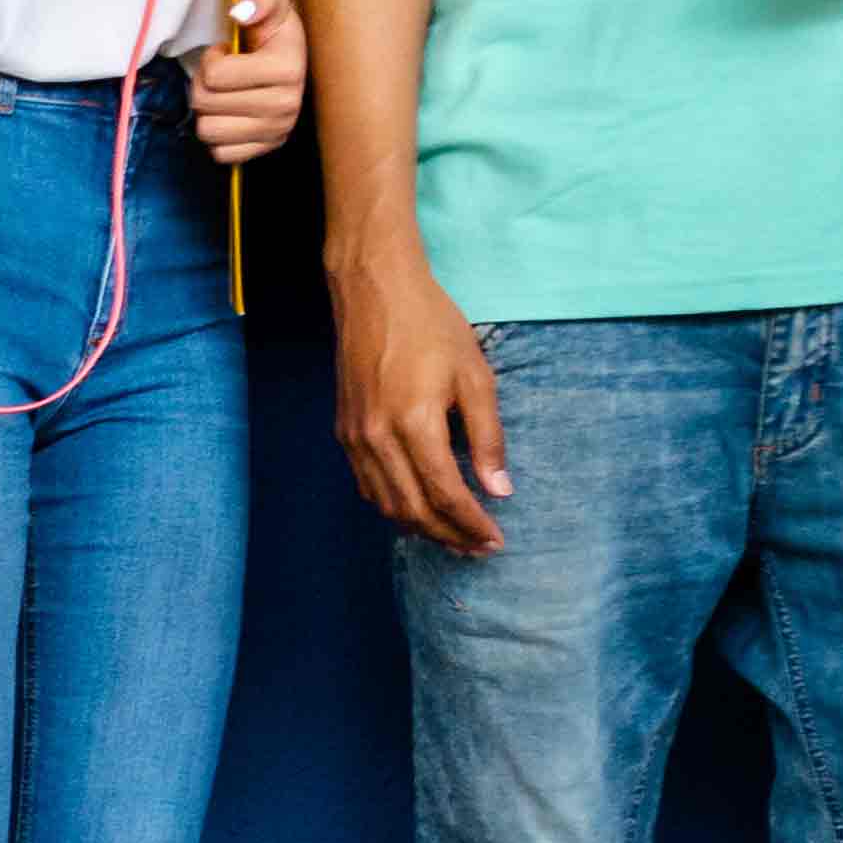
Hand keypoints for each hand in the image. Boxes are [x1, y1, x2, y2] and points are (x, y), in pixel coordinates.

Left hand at [187, 0, 303, 164]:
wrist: (293, 61)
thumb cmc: (275, 33)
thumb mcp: (273, 5)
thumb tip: (241, 11)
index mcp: (287, 69)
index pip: (214, 75)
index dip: (210, 59)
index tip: (226, 52)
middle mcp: (286, 105)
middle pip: (204, 104)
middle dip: (202, 84)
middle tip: (219, 74)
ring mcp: (277, 131)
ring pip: (208, 131)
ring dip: (207, 111)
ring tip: (223, 94)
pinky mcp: (266, 149)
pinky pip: (220, 154)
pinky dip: (218, 136)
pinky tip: (230, 115)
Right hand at [330, 248, 508, 554]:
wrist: (374, 293)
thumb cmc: (432, 326)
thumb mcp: (475, 377)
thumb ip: (488, 437)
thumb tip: (498, 489)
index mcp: (415, 424)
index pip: (446, 495)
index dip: (473, 524)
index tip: (496, 540)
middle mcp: (378, 439)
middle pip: (413, 510)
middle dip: (449, 536)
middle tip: (479, 548)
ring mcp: (355, 438)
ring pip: (386, 504)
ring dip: (420, 528)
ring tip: (452, 537)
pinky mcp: (344, 431)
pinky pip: (367, 485)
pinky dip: (393, 506)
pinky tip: (416, 509)